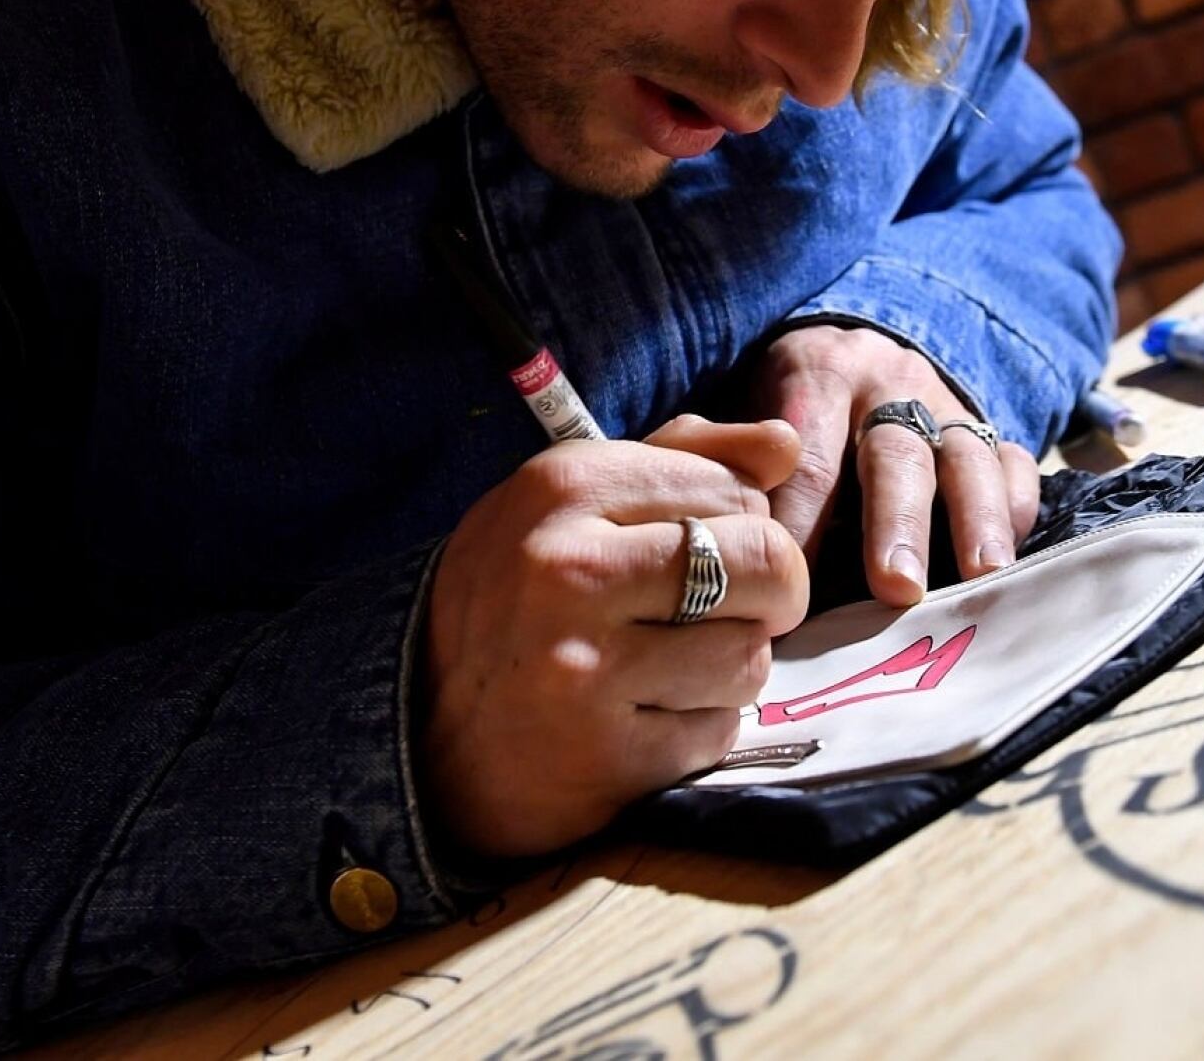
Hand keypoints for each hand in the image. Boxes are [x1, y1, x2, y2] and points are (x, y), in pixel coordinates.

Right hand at [418, 415, 808, 861]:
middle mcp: (570, 571)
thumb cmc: (516, 600)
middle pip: (767, 563)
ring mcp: (586, 671)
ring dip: (729, 668)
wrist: (418, 734)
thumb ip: (684, 460)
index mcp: (564, 488)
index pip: (735, 490)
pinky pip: (718, 733)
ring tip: (670, 668)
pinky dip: (699, 731)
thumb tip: (786, 445)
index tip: (703, 553)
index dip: (741, 528)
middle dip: (770, 593)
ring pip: (750, 655)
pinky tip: (645, 720)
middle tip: (729, 612)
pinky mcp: (605, 758)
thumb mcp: (575, 503)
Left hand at [751, 324, 1040, 606]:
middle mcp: (891, 386)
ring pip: (968, 460)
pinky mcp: (988, 430)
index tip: (791, 586)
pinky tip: (1010, 560)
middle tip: (896, 588)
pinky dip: (1015, 510)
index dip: (801, 522)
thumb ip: (751, 477)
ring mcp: (948, 407)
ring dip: (976, 522)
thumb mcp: (757, 417)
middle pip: (897, 457)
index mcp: (821, 375)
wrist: (850, 346)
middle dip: (897, 525)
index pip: (810, 456)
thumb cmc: (790, 409)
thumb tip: (743, 574)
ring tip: (981, 577)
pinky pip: (1013, 464)